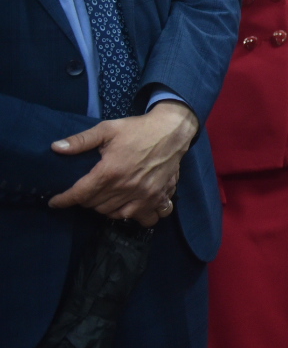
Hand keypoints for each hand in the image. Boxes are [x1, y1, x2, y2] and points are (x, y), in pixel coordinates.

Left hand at [50, 99, 196, 225]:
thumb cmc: (138, 129)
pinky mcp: (159, 197)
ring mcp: (144, 196)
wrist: (172, 130)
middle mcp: (126, 188)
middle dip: (85, 200)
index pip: (80, 194)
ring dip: (106, 208)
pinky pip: (145, 219)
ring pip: (115, 214)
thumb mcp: (107, 129)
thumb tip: (56, 147)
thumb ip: (81, 140)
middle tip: (86, 191)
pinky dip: (135, 216)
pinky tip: (130, 207)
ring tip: (105, 198)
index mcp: (110, 172)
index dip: (64, 200)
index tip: (55, 202)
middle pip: (95, 206)